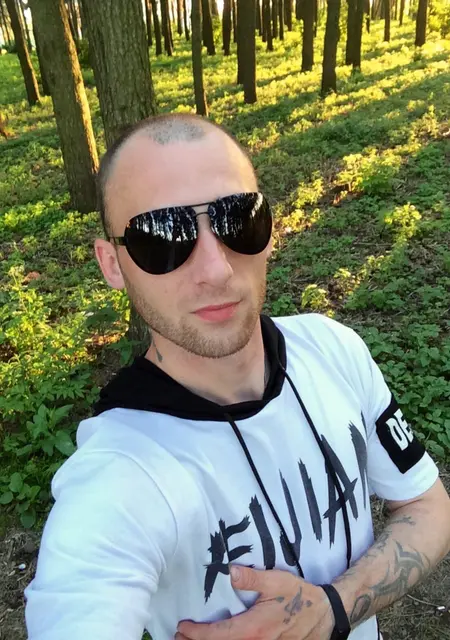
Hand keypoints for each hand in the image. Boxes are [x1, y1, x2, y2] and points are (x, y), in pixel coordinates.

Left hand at [177, 565, 334, 639]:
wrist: (325, 614)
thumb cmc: (300, 596)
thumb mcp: (277, 581)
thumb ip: (252, 578)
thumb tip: (229, 571)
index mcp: (255, 628)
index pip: (219, 635)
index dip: (197, 634)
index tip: (182, 627)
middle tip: (178, 637)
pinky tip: (220, 639)